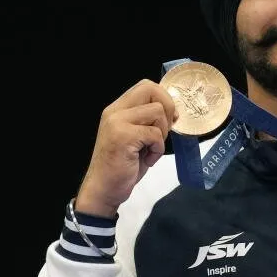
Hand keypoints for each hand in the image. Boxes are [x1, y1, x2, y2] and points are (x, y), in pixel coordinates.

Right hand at [74, 79, 177, 218]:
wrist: (103, 190)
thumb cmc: (121, 167)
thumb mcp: (134, 138)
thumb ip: (146, 121)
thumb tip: (172, 112)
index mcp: (117, 109)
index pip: (146, 86)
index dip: (164, 98)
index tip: (169, 119)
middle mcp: (115, 111)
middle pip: (151, 89)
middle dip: (167, 108)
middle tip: (165, 130)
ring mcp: (118, 122)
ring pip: (157, 111)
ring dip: (162, 133)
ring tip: (151, 149)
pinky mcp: (123, 136)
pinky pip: (155, 134)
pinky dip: (157, 149)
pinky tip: (147, 159)